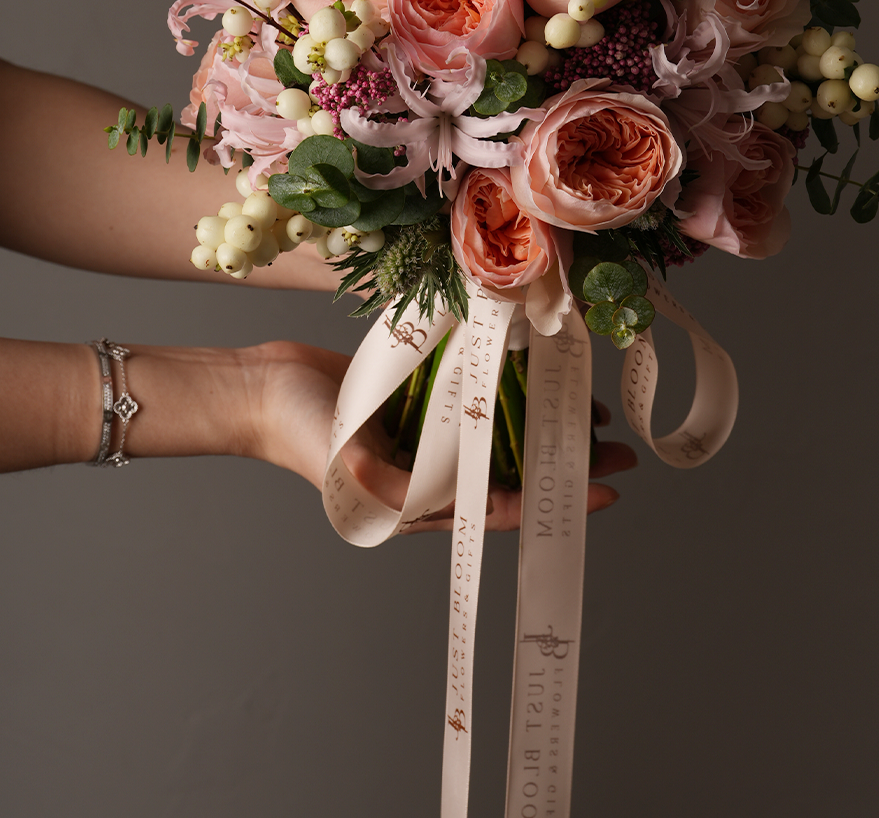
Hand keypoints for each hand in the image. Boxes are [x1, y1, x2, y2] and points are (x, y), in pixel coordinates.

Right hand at [243, 340, 637, 533]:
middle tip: (619, 449)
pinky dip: (508, 385)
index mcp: (418, 501)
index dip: (555, 501)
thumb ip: (400, 486)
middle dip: (564, 462)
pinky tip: (536, 371)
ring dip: (544, 422)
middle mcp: (430, 470)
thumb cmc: (298, 433)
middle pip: (512, 468)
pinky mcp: (416, 396)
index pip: (501, 507)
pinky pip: (474, 394)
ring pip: (501, 431)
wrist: (258, 387)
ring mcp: (425, 432)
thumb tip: (453, 500)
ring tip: (590, 411)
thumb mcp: (350, 466)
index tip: (604, 491)